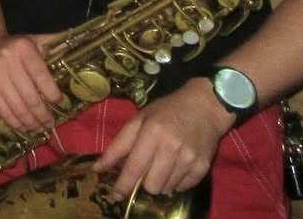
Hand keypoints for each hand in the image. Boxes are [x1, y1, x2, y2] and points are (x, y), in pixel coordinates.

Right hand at [0, 33, 60, 131]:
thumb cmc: (16, 47)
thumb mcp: (35, 41)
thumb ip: (55, 44)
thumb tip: (79, 42)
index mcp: (24, 48)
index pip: (41, 76)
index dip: (52, 94)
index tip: (59, 103)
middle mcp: (7, 58)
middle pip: (29, 96)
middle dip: (42, 114)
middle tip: (50, 124)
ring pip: (16, 105)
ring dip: (30, 122)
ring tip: (38, 128)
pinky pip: (1, 109)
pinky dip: (14, 122)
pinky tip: (23, 127)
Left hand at [93, 79, 230, 199]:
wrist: (204, 107)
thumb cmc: (166, 111)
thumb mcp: (139, 120)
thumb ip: (119, 145)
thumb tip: (98, 168)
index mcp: (152, 132)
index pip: (134, 167)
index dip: (123, 184)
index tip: (115, 195)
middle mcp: (171, 147)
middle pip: (151, 185)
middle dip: (144, 183)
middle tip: (146, 170)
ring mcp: (189, 159)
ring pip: (167, 189)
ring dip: (160, 182)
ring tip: (162, 165)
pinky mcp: (203, 167)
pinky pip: (183, 188)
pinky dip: (176, 182)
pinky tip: (176, 167)